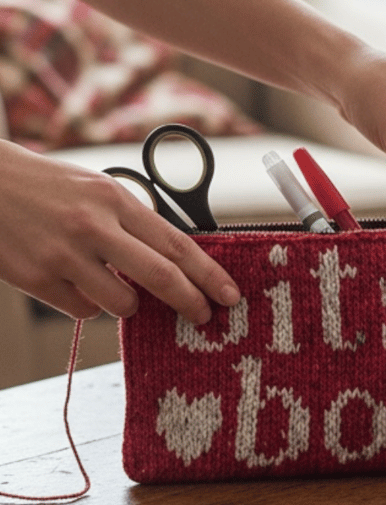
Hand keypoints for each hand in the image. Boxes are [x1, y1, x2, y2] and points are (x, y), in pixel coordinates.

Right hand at [0, 142, 239, 322]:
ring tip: (113, 283)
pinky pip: (83, 312)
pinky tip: (76, 283)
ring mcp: (63, 255)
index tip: (231, 294)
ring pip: (121, 303)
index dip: (208, 273)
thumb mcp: (99, 191)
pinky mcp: (35, 279)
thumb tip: (176, 263)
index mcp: (115, 200)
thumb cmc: (51, 188)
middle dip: (190, 302)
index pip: (176, 243)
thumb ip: (135, 223)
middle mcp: (93, 226)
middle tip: (205, 317)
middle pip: (160, 277)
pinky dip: (89, 305)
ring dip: (128, 303)